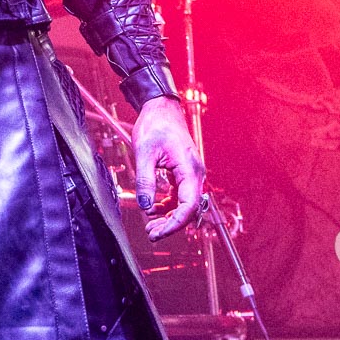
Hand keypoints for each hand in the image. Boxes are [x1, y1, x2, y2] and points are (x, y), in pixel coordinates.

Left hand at [132, 95, 205, 240]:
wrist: (160, 106)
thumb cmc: (155, 124)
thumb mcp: (144, 153)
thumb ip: (145, 181)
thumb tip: (145, 206)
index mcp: (189, 168)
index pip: (188, 205)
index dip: (175, 223)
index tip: (159, 232)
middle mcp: (195, 172)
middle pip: (188, 208)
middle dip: (171, 224)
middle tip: (151, 233)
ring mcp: (190, 172)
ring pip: (184, 203)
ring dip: (169, 216)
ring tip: (151, 226)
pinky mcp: (184, 171)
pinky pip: (180, 194)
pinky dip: (169, 204)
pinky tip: (155, 209)